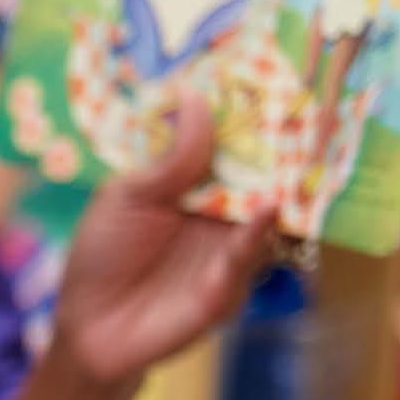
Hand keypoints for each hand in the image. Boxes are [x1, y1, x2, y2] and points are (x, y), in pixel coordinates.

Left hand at [52, 85, 276, 385]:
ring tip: (303, 146)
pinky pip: (248, 255)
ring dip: (287, 183)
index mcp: (197, 182)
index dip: (252, 113)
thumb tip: (197, 100)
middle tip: (310, 100)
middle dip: (288, 142)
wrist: (89, 327)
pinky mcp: (229, 284)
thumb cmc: (102, 254)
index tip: (273, 73)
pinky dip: (258, 232)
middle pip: (264, 173)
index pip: (234, 143)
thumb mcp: (127, 196)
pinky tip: (265, 208)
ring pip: (271, 210)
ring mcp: (232, 247)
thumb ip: (170, 159)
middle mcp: (225, 211)